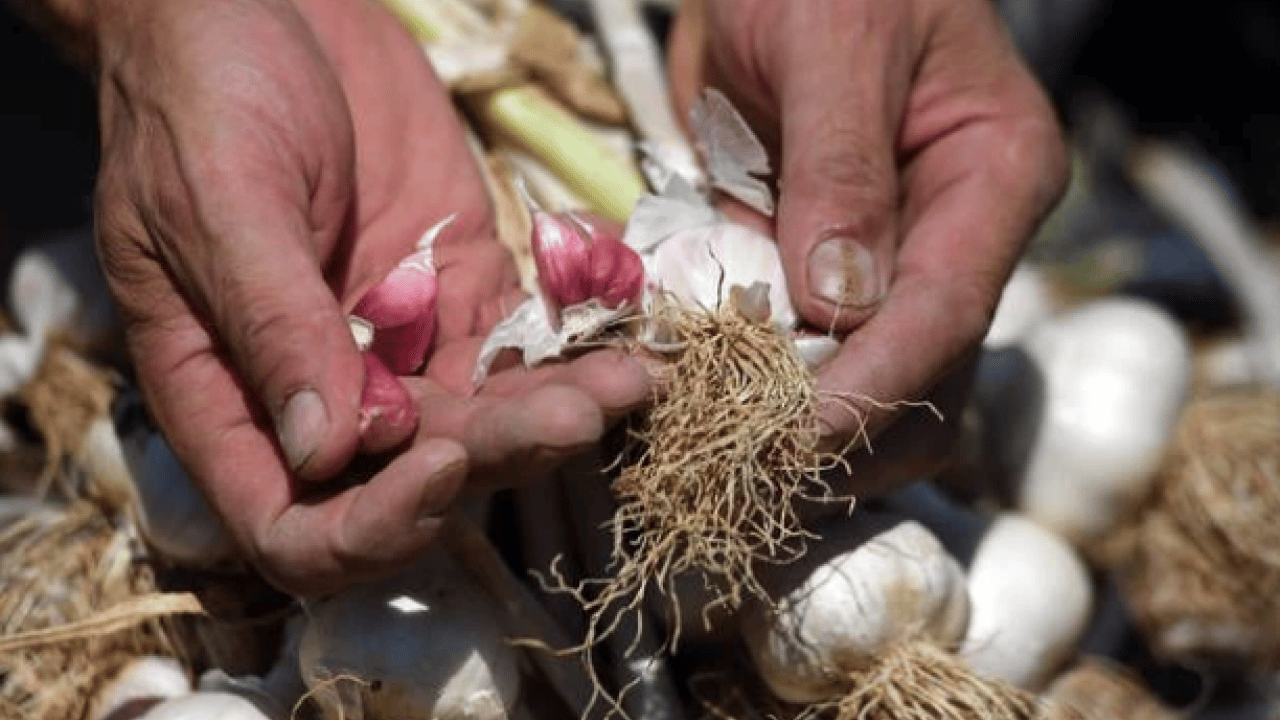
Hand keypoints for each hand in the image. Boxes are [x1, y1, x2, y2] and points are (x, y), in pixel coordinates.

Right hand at [90, 0, 652, 594]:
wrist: (261, 4)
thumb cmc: (202, 94)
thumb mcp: (219, 201)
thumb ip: (272, 323)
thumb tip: (326, 453)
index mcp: (230, 395)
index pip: (294, 525)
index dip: (368, 527)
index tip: (438, 463)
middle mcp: (320, 389)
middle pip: (414, 477)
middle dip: (498, 456)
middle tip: (575, 415)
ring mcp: (398, 342)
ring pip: (486, 418)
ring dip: (558, 412)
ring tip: (628, 382)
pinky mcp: (460, 287)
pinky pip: (525, 344)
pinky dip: (578, 350)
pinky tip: (633, 343)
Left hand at [668, 0, 1067, 493]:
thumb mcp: (839, 41)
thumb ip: (841, 168)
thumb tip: (837, 305)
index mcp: (993, 177)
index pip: (946, 310)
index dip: (876, 385)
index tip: (801, 437)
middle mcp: (953, 236)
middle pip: (920, 376)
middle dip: (841, 431)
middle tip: (744, 460)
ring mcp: (887, 263)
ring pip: (865, 386)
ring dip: (797, 430)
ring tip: (716, 450)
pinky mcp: (818, 271)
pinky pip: (795, 352)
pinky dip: (750, 387)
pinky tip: (698, 405)